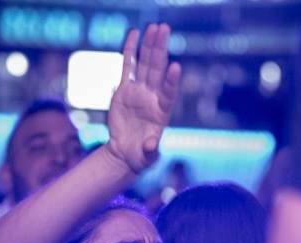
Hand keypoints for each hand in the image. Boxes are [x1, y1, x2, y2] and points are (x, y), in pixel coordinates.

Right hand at [104, 24, 180, 174]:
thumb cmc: (141, 157)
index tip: (176, 67)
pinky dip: (130, 50)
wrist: (126, 153)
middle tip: (164, 29)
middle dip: (160, 49)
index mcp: (162, 111)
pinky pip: (127, 66)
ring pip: (145, 63)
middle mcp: (153, 97)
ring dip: (149, 45)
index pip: (169, 92)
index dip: (172, 81)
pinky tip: (135, 34)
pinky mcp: (125, 89)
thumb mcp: (147, 157)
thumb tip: (151, 145)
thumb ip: (151, 150)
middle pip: (157, 69)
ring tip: (154, 27)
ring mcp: (139, 91)